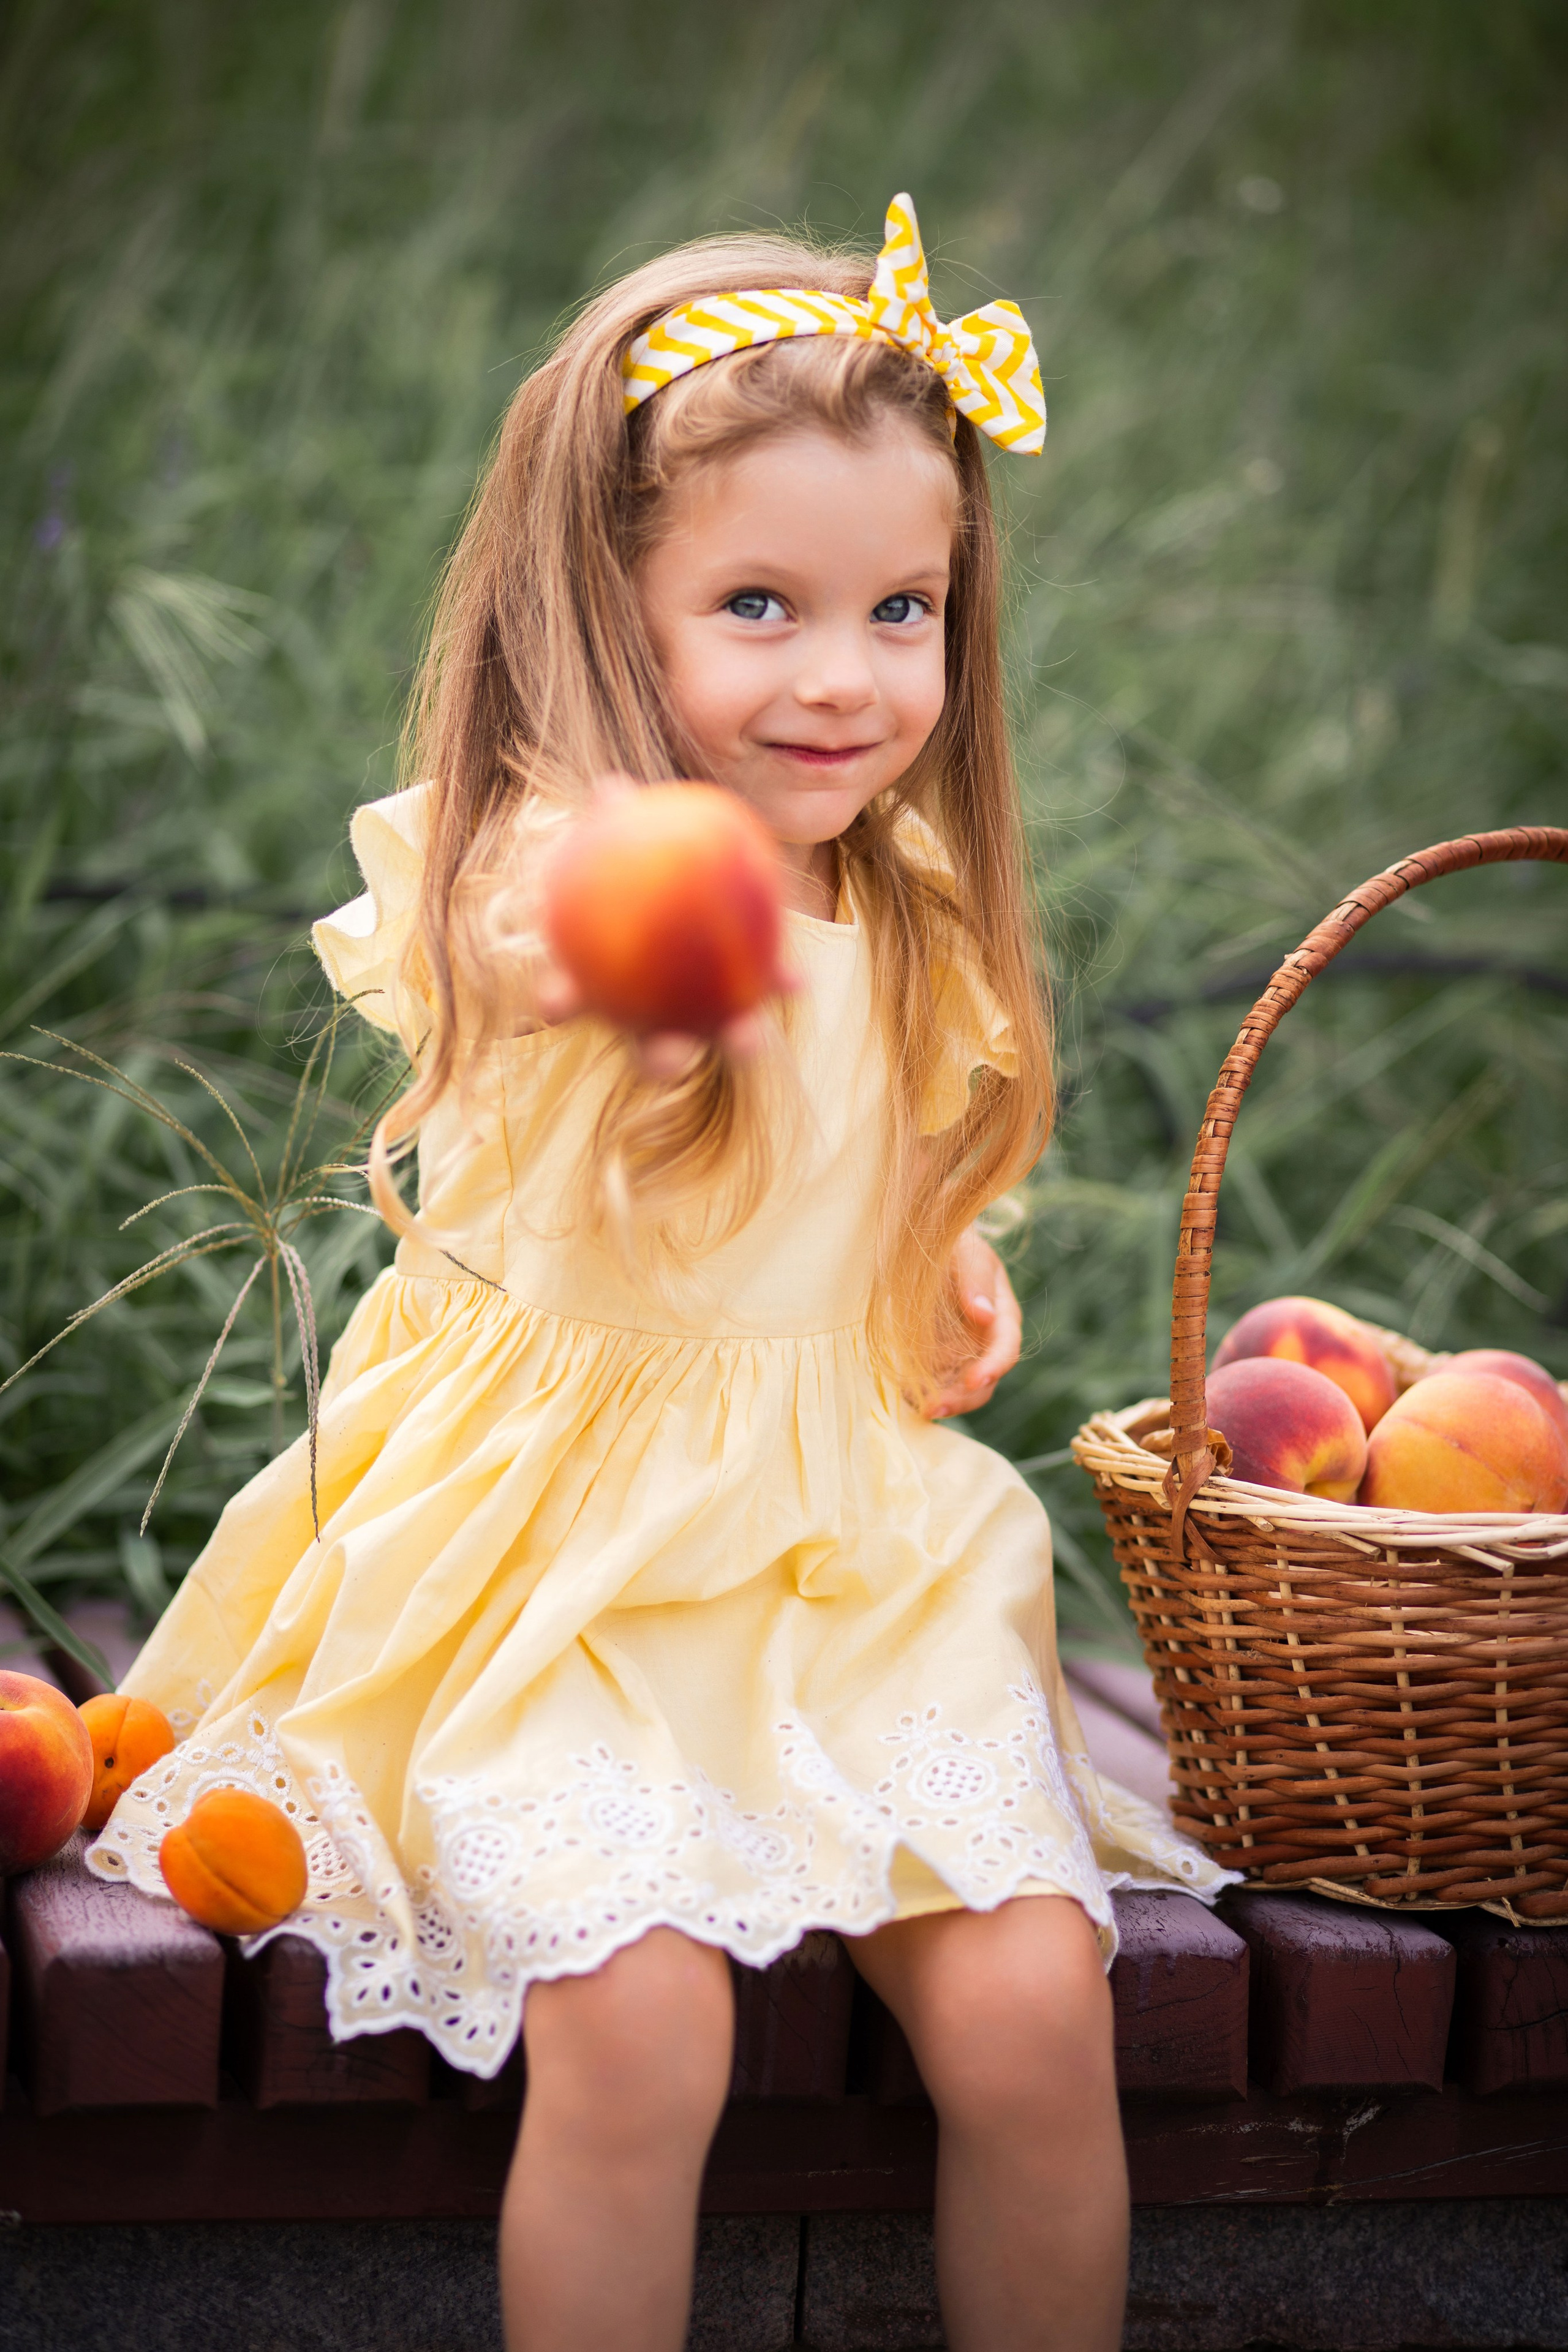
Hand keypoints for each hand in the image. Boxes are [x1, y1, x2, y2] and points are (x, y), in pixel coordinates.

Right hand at [515, 776, 780, 1078]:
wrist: (689, 875)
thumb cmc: (638, 861)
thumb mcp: (626, 836)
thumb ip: (615, 821)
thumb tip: (610, 786)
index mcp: (602, 982)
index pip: (568, 995)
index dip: (557, 1001)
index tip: (554, 998)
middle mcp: (649, 1014)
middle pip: (649, 1049)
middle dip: (659, 1059)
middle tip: (669, 1052)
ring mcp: (701, 1015)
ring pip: (722, 1036)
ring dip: (734, 1043)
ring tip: (750, 1035)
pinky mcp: (747, 997)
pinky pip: (765, 990)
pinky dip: (780, 984)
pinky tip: (799, 978)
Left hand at [924, 1226, 1021, 1419]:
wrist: (923, 1247)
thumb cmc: (952, 1244)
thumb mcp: (967, 1252)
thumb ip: (975, 1279)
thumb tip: (985, 1316)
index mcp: (1002, 1316)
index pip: (1005, 1349)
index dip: (993, 1367)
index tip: (973, 1380)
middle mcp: (984, 1343)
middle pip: (983, 1382)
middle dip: (962, 1399)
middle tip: (934, 1407)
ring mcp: (959, 1355)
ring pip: (958, 1391)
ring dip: (940, 1403)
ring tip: (916, 1408)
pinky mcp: (933, 1361)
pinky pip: (930, 1384)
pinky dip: (919, 1394)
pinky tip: (901, 1396)